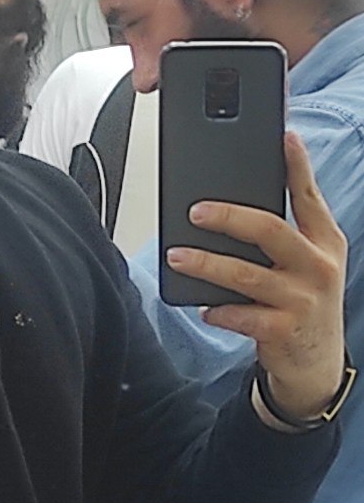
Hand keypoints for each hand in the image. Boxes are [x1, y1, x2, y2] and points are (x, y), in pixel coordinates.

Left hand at [166, 132, 346, 424]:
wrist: (316, 365)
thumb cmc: (303, 302)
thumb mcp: (307, 263)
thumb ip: (284, 232)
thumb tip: (235, 202)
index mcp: (324, 242)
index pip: (309, 197)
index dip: (297, 166)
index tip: (284, 137)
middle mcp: (317, 267)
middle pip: (270, 230)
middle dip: (228, 216)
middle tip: (195, 211)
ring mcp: (302, 300)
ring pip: (245, 274)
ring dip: (205, 264)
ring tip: (177, 256)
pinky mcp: (283, 330)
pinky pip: (241, 314)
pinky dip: (218, 310)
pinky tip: (204, 307)